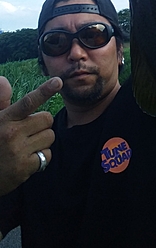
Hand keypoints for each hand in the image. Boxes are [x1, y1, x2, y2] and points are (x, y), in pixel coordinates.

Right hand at [0, 76, 61, 195]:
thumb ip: (1, 100)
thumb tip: (3, 79)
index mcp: (4, 119)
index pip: (27, 102)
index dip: (44, 91)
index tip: (58, 81)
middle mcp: (11, 133)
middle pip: (46, 118)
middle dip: (42, 123)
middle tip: (29, 130)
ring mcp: (18, 151)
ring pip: (49, 136)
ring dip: (43, 140)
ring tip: (27, 145)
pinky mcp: (24, 168)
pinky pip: (47, 155)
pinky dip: (41, 157)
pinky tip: (27, 159)